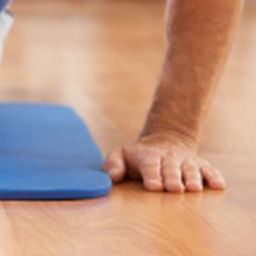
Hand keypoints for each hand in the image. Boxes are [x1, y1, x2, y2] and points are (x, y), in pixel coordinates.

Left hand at [104, 132, 224, 192]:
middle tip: (174, 189)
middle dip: (173, 178)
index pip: (150, 166)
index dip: (152, 175)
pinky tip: (218, 185)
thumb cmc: (139, 156)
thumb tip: (111, 176)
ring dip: (193, 178)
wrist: (166, 140)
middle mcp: (169, 158)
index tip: (154, 186)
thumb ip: (113, 164)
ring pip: (190, 169)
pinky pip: (209, 170)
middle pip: (171, 168)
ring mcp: (186, 161)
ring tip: (194, 188)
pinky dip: (214, 177)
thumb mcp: (122, 154)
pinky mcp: (201, 165)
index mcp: (149, 156)